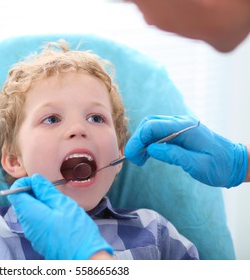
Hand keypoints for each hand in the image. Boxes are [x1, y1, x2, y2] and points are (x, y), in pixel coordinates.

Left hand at [6, 174, 112, 259]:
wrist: (85, 257)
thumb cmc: (76, 230)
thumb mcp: (63, 204)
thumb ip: (46, 191)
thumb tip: (35, 179)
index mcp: (30, 214)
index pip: (15, 194)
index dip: (24, 183)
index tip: (38, 181)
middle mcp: (27, 226)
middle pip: (21, 203)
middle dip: (33, 193)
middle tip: (51, 192)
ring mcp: (33, 235)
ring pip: (29, 213)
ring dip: (40, 204)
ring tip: (58, 204)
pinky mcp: (40, 241)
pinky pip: (36, 223)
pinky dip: (43, 215)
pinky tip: (59, 216)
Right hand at [124, 115, 247, 187]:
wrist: (236, 163)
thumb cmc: (220, 166)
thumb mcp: (197, 165)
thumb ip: (174, 155)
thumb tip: (151, 149)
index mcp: (185, 128)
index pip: (153, 126)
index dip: (138, 139)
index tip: (132, 155)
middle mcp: (181, 122)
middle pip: (149, 123)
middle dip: (137, 140)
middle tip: (134, 159)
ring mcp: (180, 126)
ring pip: (152, 127)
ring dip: (142, 141)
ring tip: (139, 159)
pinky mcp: (180, 132)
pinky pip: (159, 132)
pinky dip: (149, 142)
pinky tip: (147, 154)